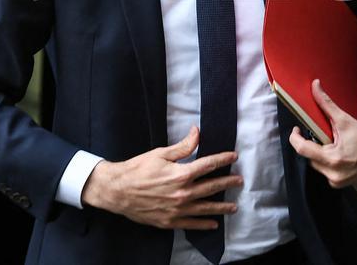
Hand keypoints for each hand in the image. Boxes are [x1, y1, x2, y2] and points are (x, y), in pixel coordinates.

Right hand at [80, 125, 242, 229]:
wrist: (117, 191)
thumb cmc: (137, 169)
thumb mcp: (160, 153)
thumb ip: (183, 146)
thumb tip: (197, 132)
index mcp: (181, 174)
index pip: (209, 165)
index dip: (223, 159)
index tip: (234, 156)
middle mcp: (183, 193)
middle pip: (212, 187)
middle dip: (227, 183)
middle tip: (239, 181)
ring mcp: (177, 209)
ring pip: (205, 208)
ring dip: (221, 206)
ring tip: (233, 206)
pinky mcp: (169, 221)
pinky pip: (191, 225)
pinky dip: (203, 224)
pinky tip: (213, 224)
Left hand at [289, 79, 356, 188]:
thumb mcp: (344, 120)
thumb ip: (326, 104)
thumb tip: (315, 87)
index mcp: (333, 159)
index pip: (302, 149)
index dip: (295, 138)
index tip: (297, 130)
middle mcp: (333, 174)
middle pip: (309, 157)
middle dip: (312, 145)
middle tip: (322, 135)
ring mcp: (337, 182)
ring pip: (317, 165)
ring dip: (320, 154)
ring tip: (332, 145)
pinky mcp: (341, 184)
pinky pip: (326, 172)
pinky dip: (327, 163)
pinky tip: (338, 155)